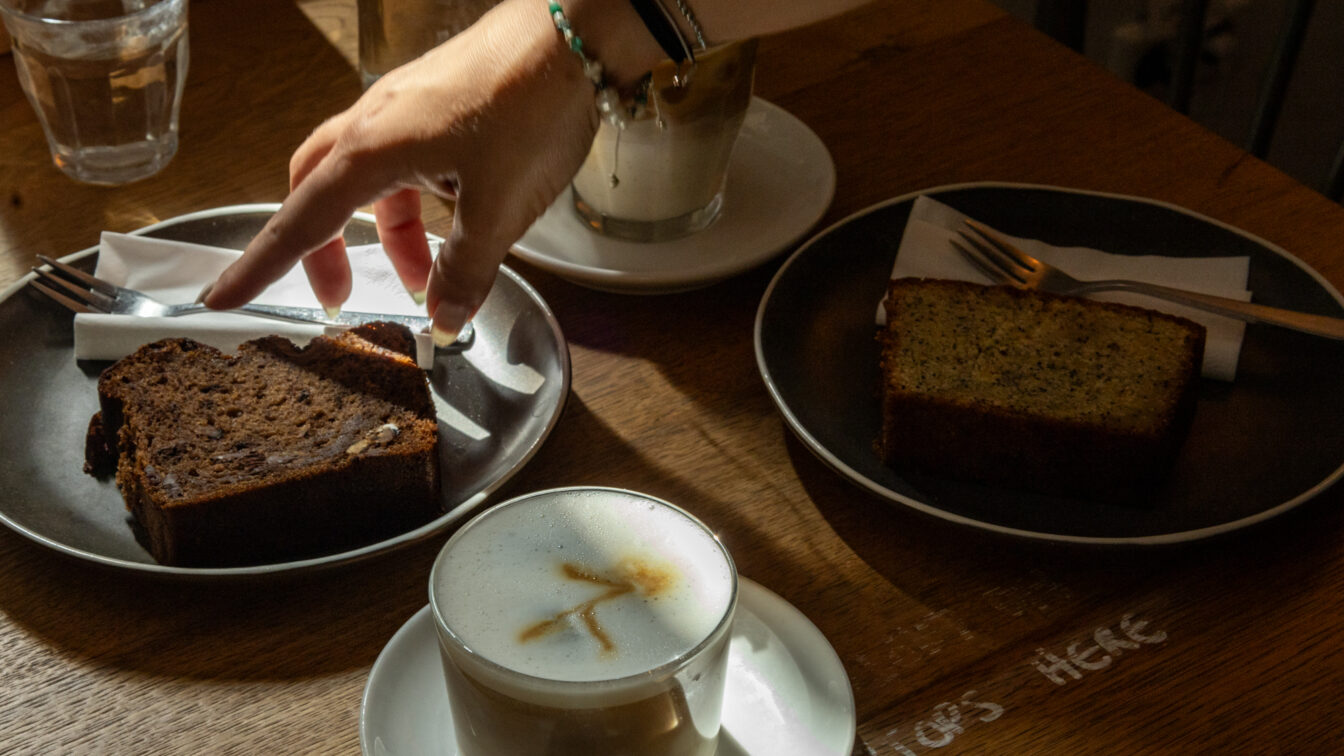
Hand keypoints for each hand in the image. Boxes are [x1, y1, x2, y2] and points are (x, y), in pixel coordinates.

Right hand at [202, 0, 600, 344]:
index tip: (222, 297)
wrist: (574, 33)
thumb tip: (443, 317)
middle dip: (324, 250)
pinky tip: (456, 224)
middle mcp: (374, 123)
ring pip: (369, 181)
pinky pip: (404, 162)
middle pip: (319, 193)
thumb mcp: (500, 207)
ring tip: (427, 278)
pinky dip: (415, 203)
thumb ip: (467, 269)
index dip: (261, 267)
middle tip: (343, 297)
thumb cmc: (532, 106)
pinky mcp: (435, 104)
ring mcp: (404, 109)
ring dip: (386, 234)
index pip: (300, 221)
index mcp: (372, 149)